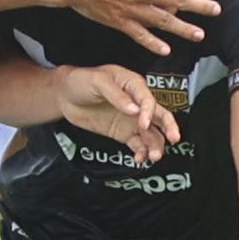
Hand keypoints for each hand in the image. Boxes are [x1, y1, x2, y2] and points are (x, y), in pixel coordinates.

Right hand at [49, 0, 221, 56]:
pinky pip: (140, 36)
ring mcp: (132, 9)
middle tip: (217, 10)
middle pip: (178, 0)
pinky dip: (153, 44)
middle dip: (200, 6)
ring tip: (199, 35)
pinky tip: (165, 50)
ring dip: (183, 29)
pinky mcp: (119, 21)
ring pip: (163, 22)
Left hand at [56, 65, 181, 163]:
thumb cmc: (81, 80)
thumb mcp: (97, 81)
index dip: (149, 112)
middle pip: (160, 116)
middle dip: (168, 128)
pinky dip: (141, 152)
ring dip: (156, 145)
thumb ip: (116, 95)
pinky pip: (138, 144)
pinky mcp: (123, 133)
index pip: (148, 99)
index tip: (142, 124)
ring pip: (151, 133)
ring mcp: (132, 120)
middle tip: (174, 139)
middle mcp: (137, 103)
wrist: (65, 96)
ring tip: (154, 156)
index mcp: (133, 85)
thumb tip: (133, 109)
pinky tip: (140, 158)